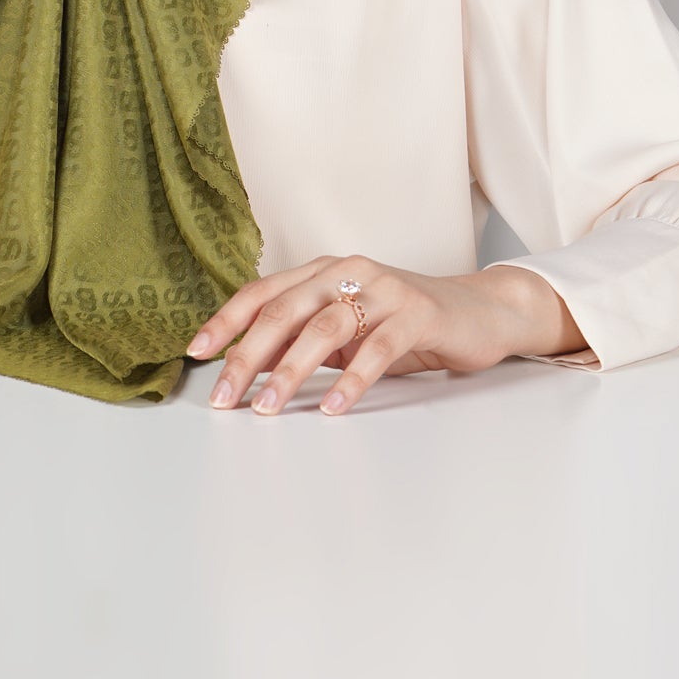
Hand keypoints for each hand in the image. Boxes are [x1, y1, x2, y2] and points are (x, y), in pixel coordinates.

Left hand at [184, 254, 523, 417]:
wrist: (481, 312)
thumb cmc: (405, 324)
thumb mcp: (347, 330)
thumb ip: (304, 340)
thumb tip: (249, 369)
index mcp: (323, 271)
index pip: (262, 292)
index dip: (227, 321)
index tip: (197, 353)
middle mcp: (347, 271)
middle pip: (284, 310)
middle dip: (247, 355)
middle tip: (224, 396)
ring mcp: (383, 289)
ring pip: (324, 327)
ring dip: (289, 371)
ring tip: (266, 407)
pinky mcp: (416, 314)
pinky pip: (376, 348)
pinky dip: (350, 380)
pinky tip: (331, 406)